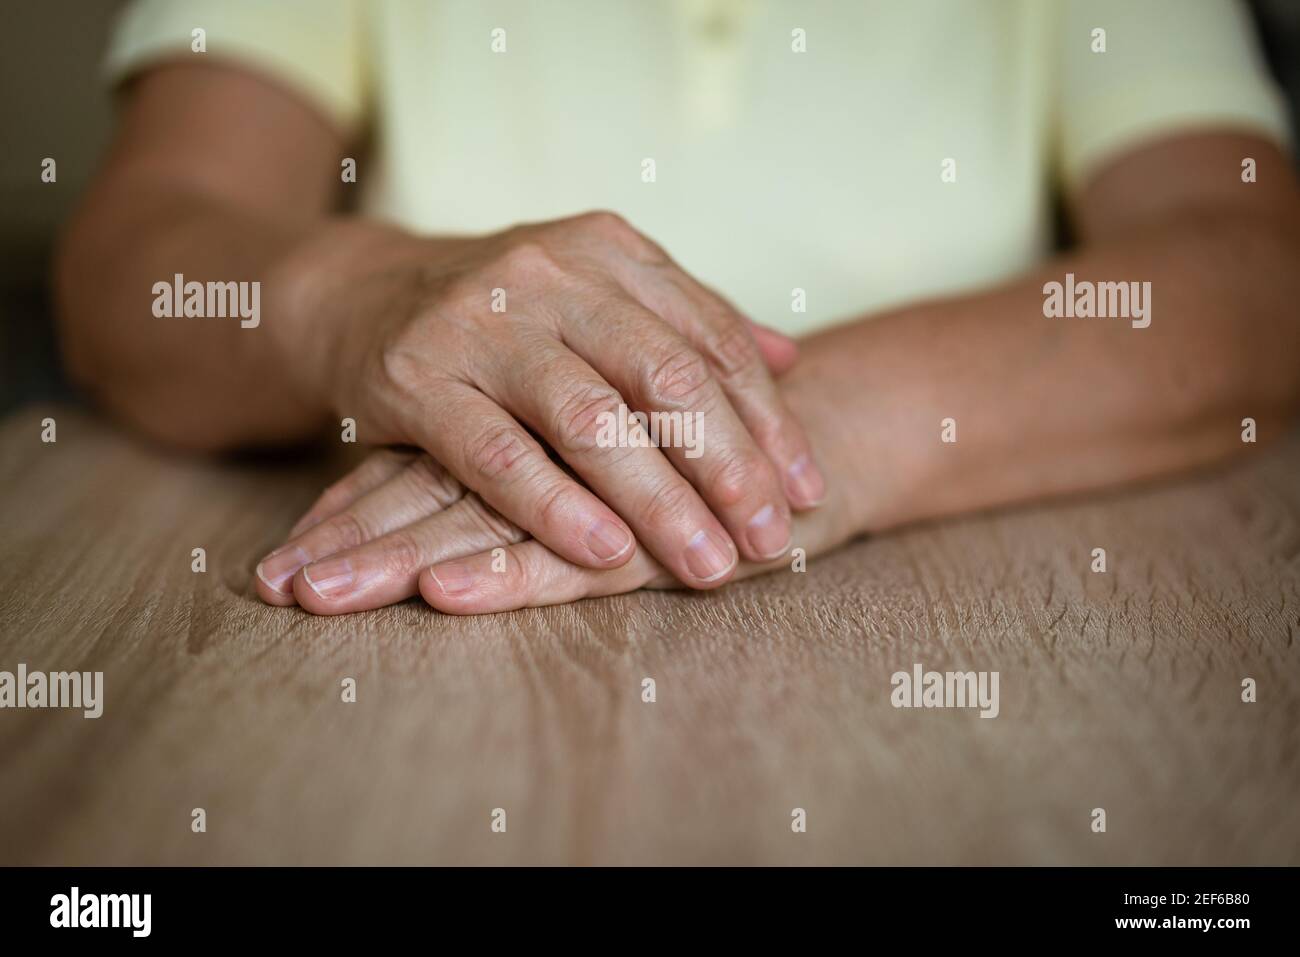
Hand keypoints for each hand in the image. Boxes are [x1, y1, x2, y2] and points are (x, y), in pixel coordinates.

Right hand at [262, 212, 823, 597]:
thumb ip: (689, 322)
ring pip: (590, 421)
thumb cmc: (506, 309)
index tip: (806, 489)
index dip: (769, 422)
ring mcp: (480, 323)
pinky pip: (496, 453)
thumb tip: (793, 358)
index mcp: (610, 253)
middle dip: (730, 469)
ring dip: (659, 501)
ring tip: (707, 566)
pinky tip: (607, 553)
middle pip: (666, 381)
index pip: (712, 343)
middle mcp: (552, 275)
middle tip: (772, 540)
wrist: (364, 291)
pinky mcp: (417, 377)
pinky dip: (554, 506)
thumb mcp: (599, 291)